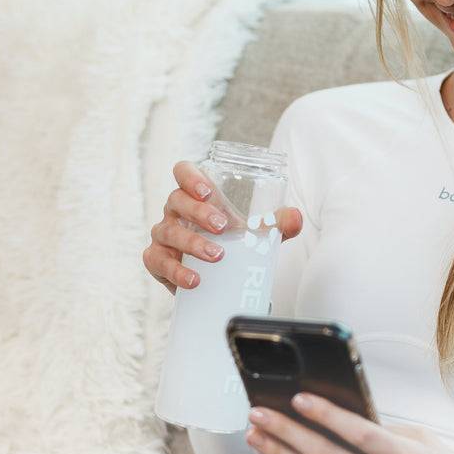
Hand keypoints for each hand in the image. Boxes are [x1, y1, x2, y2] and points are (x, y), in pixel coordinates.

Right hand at [142, 160, 302, 294]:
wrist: (216, 280)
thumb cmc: (232, 244)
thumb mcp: (256, 233)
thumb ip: (276, 224)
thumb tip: (295, 218)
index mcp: (194, 195)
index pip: (183, 173)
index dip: (190, 177)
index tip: (208, 190)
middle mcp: (175, 211)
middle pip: (176, 200)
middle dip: (198, 212)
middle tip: (223, 226)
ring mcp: (164, 235)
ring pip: (169, 231)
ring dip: (193, 243)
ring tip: (217, 256)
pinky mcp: (158, 260)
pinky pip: (159, 262)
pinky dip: (177, 272)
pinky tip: (195, 280)